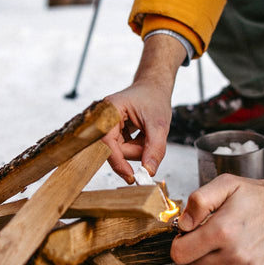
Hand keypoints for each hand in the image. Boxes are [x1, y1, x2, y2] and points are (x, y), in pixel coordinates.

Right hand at [103, 34, 186, 182]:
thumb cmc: (154, 98)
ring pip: (120, 152)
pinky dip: (136, 147)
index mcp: (110, 110)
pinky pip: (123, 150)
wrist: (153, 87)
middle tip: (149, 138)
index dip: (118, 161)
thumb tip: (148, 171)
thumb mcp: (160, 123)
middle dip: (135, 150)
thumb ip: (155, 148)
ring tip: (147, 132)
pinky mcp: (112, 133)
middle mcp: (104, 119)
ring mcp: (107, 126)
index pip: (107, 142)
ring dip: (137, 149)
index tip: (131, 177)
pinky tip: (141, 133)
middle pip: (114, 150)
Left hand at [172, 129, 263, 264]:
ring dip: (215, 262)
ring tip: (231, 242)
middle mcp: (236, 255)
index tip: (189, 237)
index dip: (180, 244)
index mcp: (222, 231)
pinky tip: (243, 252)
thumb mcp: (225, 184)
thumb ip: (198, 201)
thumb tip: (183, 225)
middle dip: (197, 253)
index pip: (180, 254)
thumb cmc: (259, 196)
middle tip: (212, 237)